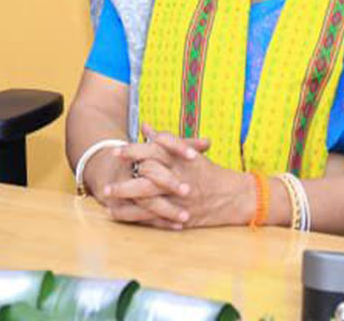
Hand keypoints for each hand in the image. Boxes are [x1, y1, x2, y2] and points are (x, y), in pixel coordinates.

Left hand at [101, 128, 254, 229]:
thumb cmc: (208, 172)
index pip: (155, 151)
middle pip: (149, 176)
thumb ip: (164, 141)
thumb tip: (145, 126)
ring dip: (127, 199)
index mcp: (181, 160)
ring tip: (107, 198)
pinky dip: (137, 216)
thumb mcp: (188, 153)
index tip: (114, 152)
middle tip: (106, 181)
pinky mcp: (183, 216)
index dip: (134, 151)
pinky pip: (156, 217)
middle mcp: (180, 178)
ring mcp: (181, 199)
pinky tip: (118, 214)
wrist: (236, 196)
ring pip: (151, 198)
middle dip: (127, 179)